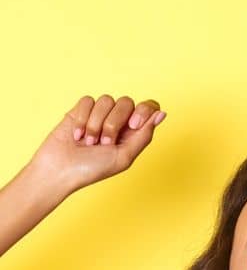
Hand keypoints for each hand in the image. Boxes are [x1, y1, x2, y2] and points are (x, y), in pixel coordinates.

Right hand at [27, 94, 165, 193]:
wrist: (61, 170)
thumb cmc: (94, 168)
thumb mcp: (125, 156)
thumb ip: (144, 135)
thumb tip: (162, 113)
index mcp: (134, 132)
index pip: (149, 106)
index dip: (144, 110)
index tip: (133, 125)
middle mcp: (119, 120)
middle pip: (126, 102)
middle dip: (114, 123)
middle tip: (105, 143)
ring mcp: (99, 114)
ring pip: (106, 100)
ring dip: (96, 124)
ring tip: (89, 142)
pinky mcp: (80, 110)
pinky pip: (88, 101)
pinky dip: (82, 119)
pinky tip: (77, 136)